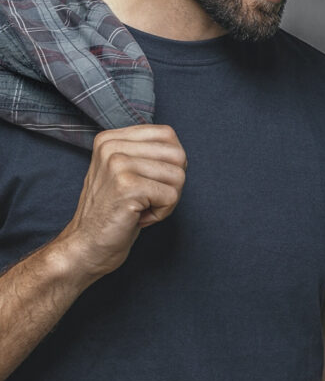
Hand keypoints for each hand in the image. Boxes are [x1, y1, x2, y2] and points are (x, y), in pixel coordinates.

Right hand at [55, 124, 187, 278]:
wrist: (87, 245)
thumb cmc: (114, 212)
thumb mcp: (126, 174)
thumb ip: (147, 155)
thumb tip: (180, 151)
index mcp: (110, 139)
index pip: (167, 135)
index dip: (171, 164)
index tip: (150, 183)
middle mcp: (111, 146)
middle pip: (177, 156)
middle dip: (173, 184)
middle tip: (148, 200)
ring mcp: (118, 164)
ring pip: (178, 176)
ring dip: (167, 200)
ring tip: (141, 208)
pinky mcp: (127, 185)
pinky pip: (171, 196)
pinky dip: (163, 213)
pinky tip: (139, 217)